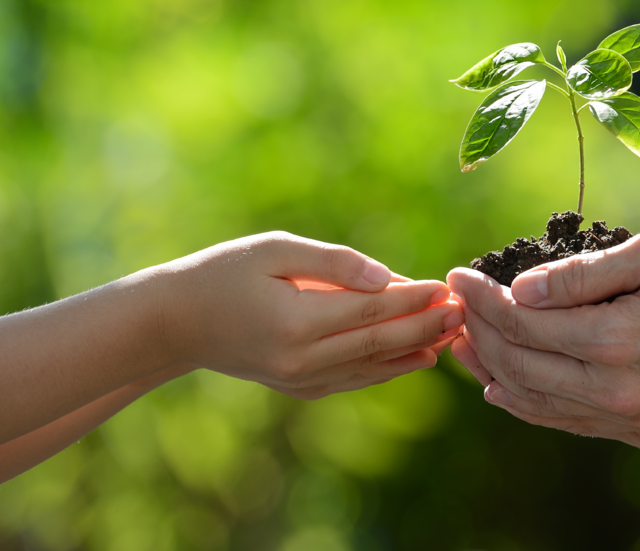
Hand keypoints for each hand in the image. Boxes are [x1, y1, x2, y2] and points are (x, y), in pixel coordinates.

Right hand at [144, 232, 462, 398]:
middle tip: (464, 311)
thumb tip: (386, 276)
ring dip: (417, 349)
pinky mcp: (299, 389)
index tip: (444, 285)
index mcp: (296, 321)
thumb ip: (333, 262)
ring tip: (454, 334)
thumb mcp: (274, 250)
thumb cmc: (224, 272)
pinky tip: (419, 358)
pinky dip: (390, 369)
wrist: (175, 323)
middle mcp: (302, 359)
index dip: (412, 297)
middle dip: (426, 326)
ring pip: (373, 366)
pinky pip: (355, 379)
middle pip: (380, 341)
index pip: (371, 309)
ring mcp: (301, 380)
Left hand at [446, 230, 639, 454]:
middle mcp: (621, 394)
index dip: (483, 298)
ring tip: (466, 346)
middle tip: (457, 305)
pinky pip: (574, 424)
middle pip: (522, 367)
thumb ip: (585, 274)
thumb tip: (521, 289)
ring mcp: (636, 422)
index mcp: (619, 342)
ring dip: (496, 373)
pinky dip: (534, 407)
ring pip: (541, 405)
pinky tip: (508, 390)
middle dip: (480, 333)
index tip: (460, 274)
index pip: (524, 323)